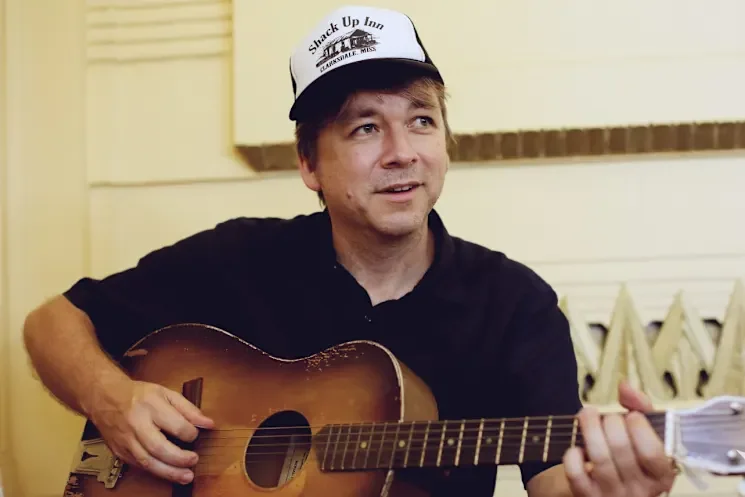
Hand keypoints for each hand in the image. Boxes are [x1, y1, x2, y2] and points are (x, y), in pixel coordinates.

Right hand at [87, 379, 214, 483]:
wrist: (105, 397)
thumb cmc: (139, 395)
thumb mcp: (166, 393)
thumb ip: (189, 409)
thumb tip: (208, 424)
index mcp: (150, 406)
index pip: (175, 424)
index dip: (190, 433)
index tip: (196, 435)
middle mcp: (136, 424)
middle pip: (158, 447)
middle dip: (179, 458)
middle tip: (194, 460)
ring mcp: (126, 440)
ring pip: (147, 462)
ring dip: (169, 472)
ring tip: (186, 476)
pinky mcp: (119, 452)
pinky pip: (139, 466)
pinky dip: (156, 472)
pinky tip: (169, 473)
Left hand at [562, 380, 676, 495]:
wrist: (613, 489)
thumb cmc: (633, 455)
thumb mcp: (647, 434)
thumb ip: (641, 408)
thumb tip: (625, 386)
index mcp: (661, 476)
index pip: (652, 453)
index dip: (639, 428)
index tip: (631, 416)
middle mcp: (640, 491)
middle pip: (621, 449)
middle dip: (610, 422)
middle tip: (606, 416)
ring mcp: (613, 496)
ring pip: (598, 458)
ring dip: (589, 428)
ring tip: (586, 414)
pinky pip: (576, 473)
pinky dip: (572, 455)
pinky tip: (577, 447)